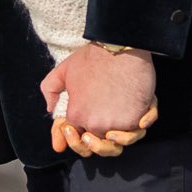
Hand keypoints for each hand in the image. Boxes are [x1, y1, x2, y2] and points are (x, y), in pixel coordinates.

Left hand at [42, 45, 157, 158]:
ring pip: (121, 142)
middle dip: (98, 141)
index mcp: (78, 115)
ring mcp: (118, 124)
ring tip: (118, 127)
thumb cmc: (93, 57)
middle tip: (102, 131)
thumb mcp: (63, 70)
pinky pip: (140, 130)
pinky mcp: (137, 117)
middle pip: (99, 144)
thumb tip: (50, 107)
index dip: (79, 136)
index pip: (77, 138)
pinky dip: (140, 125)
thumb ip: (50, 89)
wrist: (119, 46)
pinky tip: (139, 119)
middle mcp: (97, 124)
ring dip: (120, 138)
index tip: (85, 129)